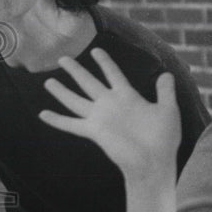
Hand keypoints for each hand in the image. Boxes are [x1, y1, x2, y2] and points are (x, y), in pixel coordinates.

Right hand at [39, 48, 180, 182]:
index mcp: (128, 96)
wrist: (154, 161)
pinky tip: (43, 114)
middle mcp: (111, 104)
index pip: (113, 73)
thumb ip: (165, 91)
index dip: (104, 61)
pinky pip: (71, 124)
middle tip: (62, 58)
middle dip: (75, 70)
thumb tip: (166, 73)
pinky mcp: (94, 131)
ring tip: (48, 81)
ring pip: (75, 100)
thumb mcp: (168, 109)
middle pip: (89, 82)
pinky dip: (57, 120)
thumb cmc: (163, 138)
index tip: (95, 50)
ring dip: (61, 92)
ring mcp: (101, 117)